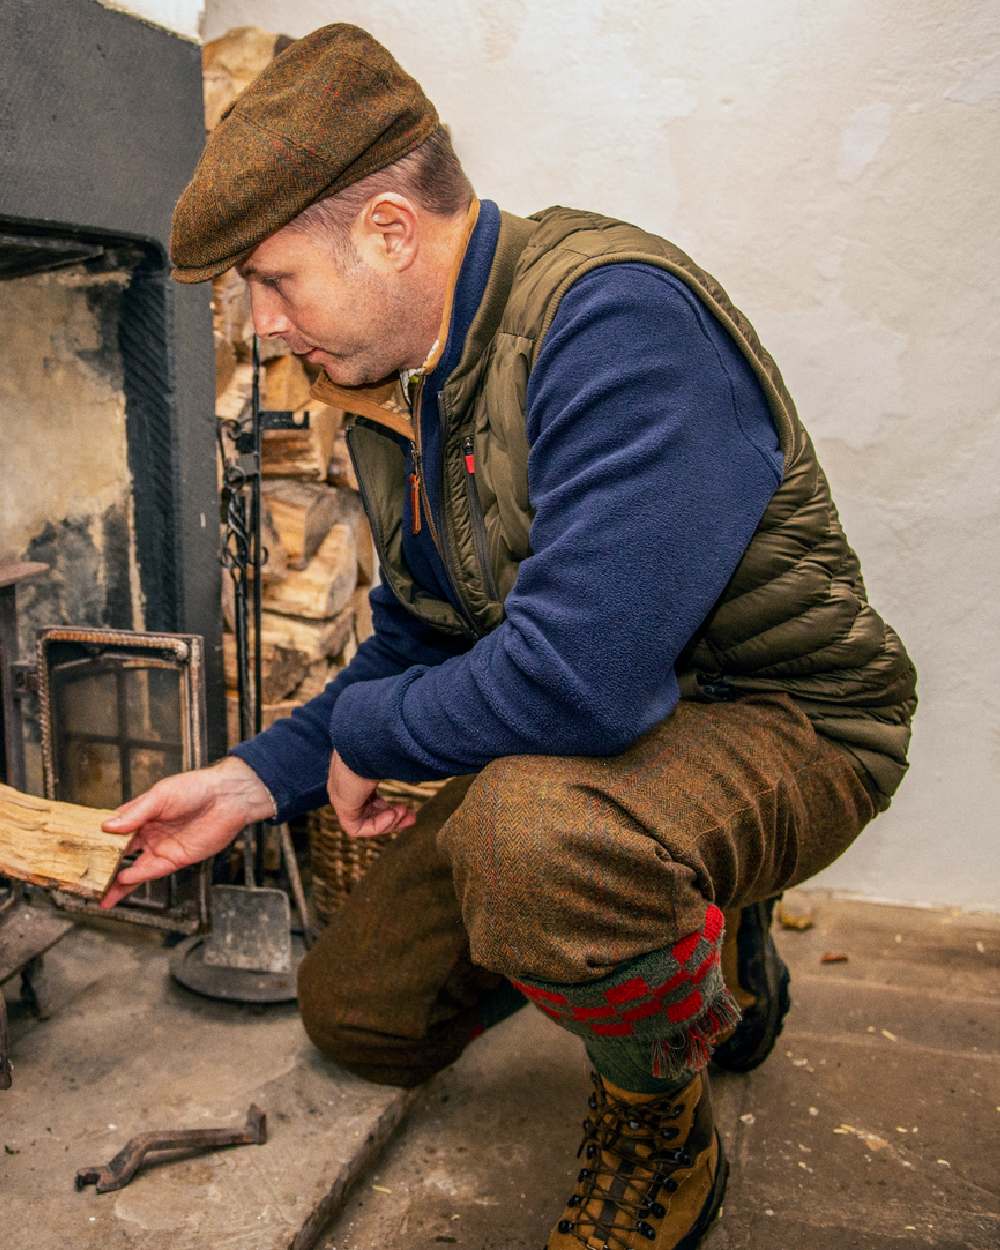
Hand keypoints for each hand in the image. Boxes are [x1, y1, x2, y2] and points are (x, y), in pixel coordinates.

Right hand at [98, 757, 275, 908]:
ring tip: (96, 893)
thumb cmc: (195, 788)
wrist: (228, 798)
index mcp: (141, 813)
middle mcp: (148, 832)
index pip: (113, 830)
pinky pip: (151, 872)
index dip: (96, 841)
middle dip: (102, 865)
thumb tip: (107, 827)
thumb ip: (135, 813)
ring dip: (115, 880)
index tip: (77, 851)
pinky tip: (118, 884)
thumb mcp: (161, 796)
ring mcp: (161, 846)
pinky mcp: (175, 858)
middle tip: (82, 878)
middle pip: (119, 852)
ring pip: (132, 867)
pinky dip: (134, 879)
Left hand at [327, 750, 415, 838]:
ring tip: (404, 813)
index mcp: (356, 774)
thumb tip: (423, 764)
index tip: (408, 809)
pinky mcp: (341, 806)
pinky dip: (377, 825)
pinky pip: (356, 828)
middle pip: (368, 812)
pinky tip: (392, 814)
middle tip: (412, 818)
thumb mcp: (393, 756)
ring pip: (363, 822)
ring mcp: (341, 797)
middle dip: (392, 818)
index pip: (371, 799)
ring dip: (388, 821)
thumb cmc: (384, 743)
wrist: (369, 741)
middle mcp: (346, 786)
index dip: (389, 808)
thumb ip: (400, 765)